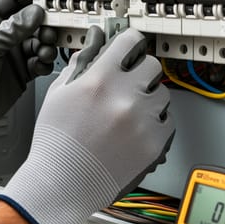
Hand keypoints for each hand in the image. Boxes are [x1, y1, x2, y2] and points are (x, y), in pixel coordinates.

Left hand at [0, 0, 56, 156]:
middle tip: (53, 26)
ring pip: (38, 40)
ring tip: (44, 49)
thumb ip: (12, 29)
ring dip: (46, 43)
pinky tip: (39, 64)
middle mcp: (1, 36)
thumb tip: (34, 12)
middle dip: (44, 22)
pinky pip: (40, 61)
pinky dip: (44, 61)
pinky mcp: (21, 72)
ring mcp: (12, 54)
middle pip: (31, 20)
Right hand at [0, 26, 174, 223]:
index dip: (129, 43)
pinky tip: (134, 131)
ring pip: (162, 93)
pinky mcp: (155, 143)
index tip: (130, 48)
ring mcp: (142, 121)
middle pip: (152, 64)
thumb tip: (96, 38)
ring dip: (148, 99)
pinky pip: (168, 121)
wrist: (63, 184)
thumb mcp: (60, 92)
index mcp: (99, 80)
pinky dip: (155, 124)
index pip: (129, 41)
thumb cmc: (57, 143)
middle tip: (127, 85)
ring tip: (126, 114)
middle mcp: (124, 97)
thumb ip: (82, 60)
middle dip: (140, 71)